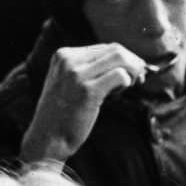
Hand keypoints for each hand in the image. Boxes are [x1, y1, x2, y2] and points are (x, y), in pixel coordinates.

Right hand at [21, 44, 145, 163]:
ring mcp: (76, 74)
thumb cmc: (66, 113)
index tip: (133, 76)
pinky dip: (126, 84)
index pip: (107, 47)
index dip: (126, 60)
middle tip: (137, 82)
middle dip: (134, 65)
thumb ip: (92, 69)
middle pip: (117, 50)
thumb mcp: (71, 82)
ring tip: (124, 89)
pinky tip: (115, 96)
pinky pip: (121, 76)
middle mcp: (68, 59)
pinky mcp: (87, 90)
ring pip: (121, 59)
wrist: (48, 138)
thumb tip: (131, 61)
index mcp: (64, 54)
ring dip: (132, 74)